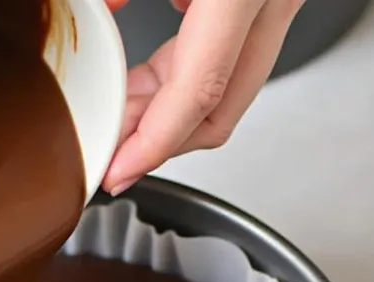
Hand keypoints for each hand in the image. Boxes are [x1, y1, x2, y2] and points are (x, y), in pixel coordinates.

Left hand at [103, 0, 303, 193]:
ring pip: (223, 91)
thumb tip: (96, 12)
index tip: (118, 172)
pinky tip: (143, 80)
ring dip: (165, 113)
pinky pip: (225, 58)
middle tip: (111, 152)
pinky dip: (180, 78)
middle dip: (158, 143)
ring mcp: (278, 0)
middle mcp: (273, 1)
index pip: (199, 94)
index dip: (153, 145)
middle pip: (218, 113)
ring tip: (118, 119)